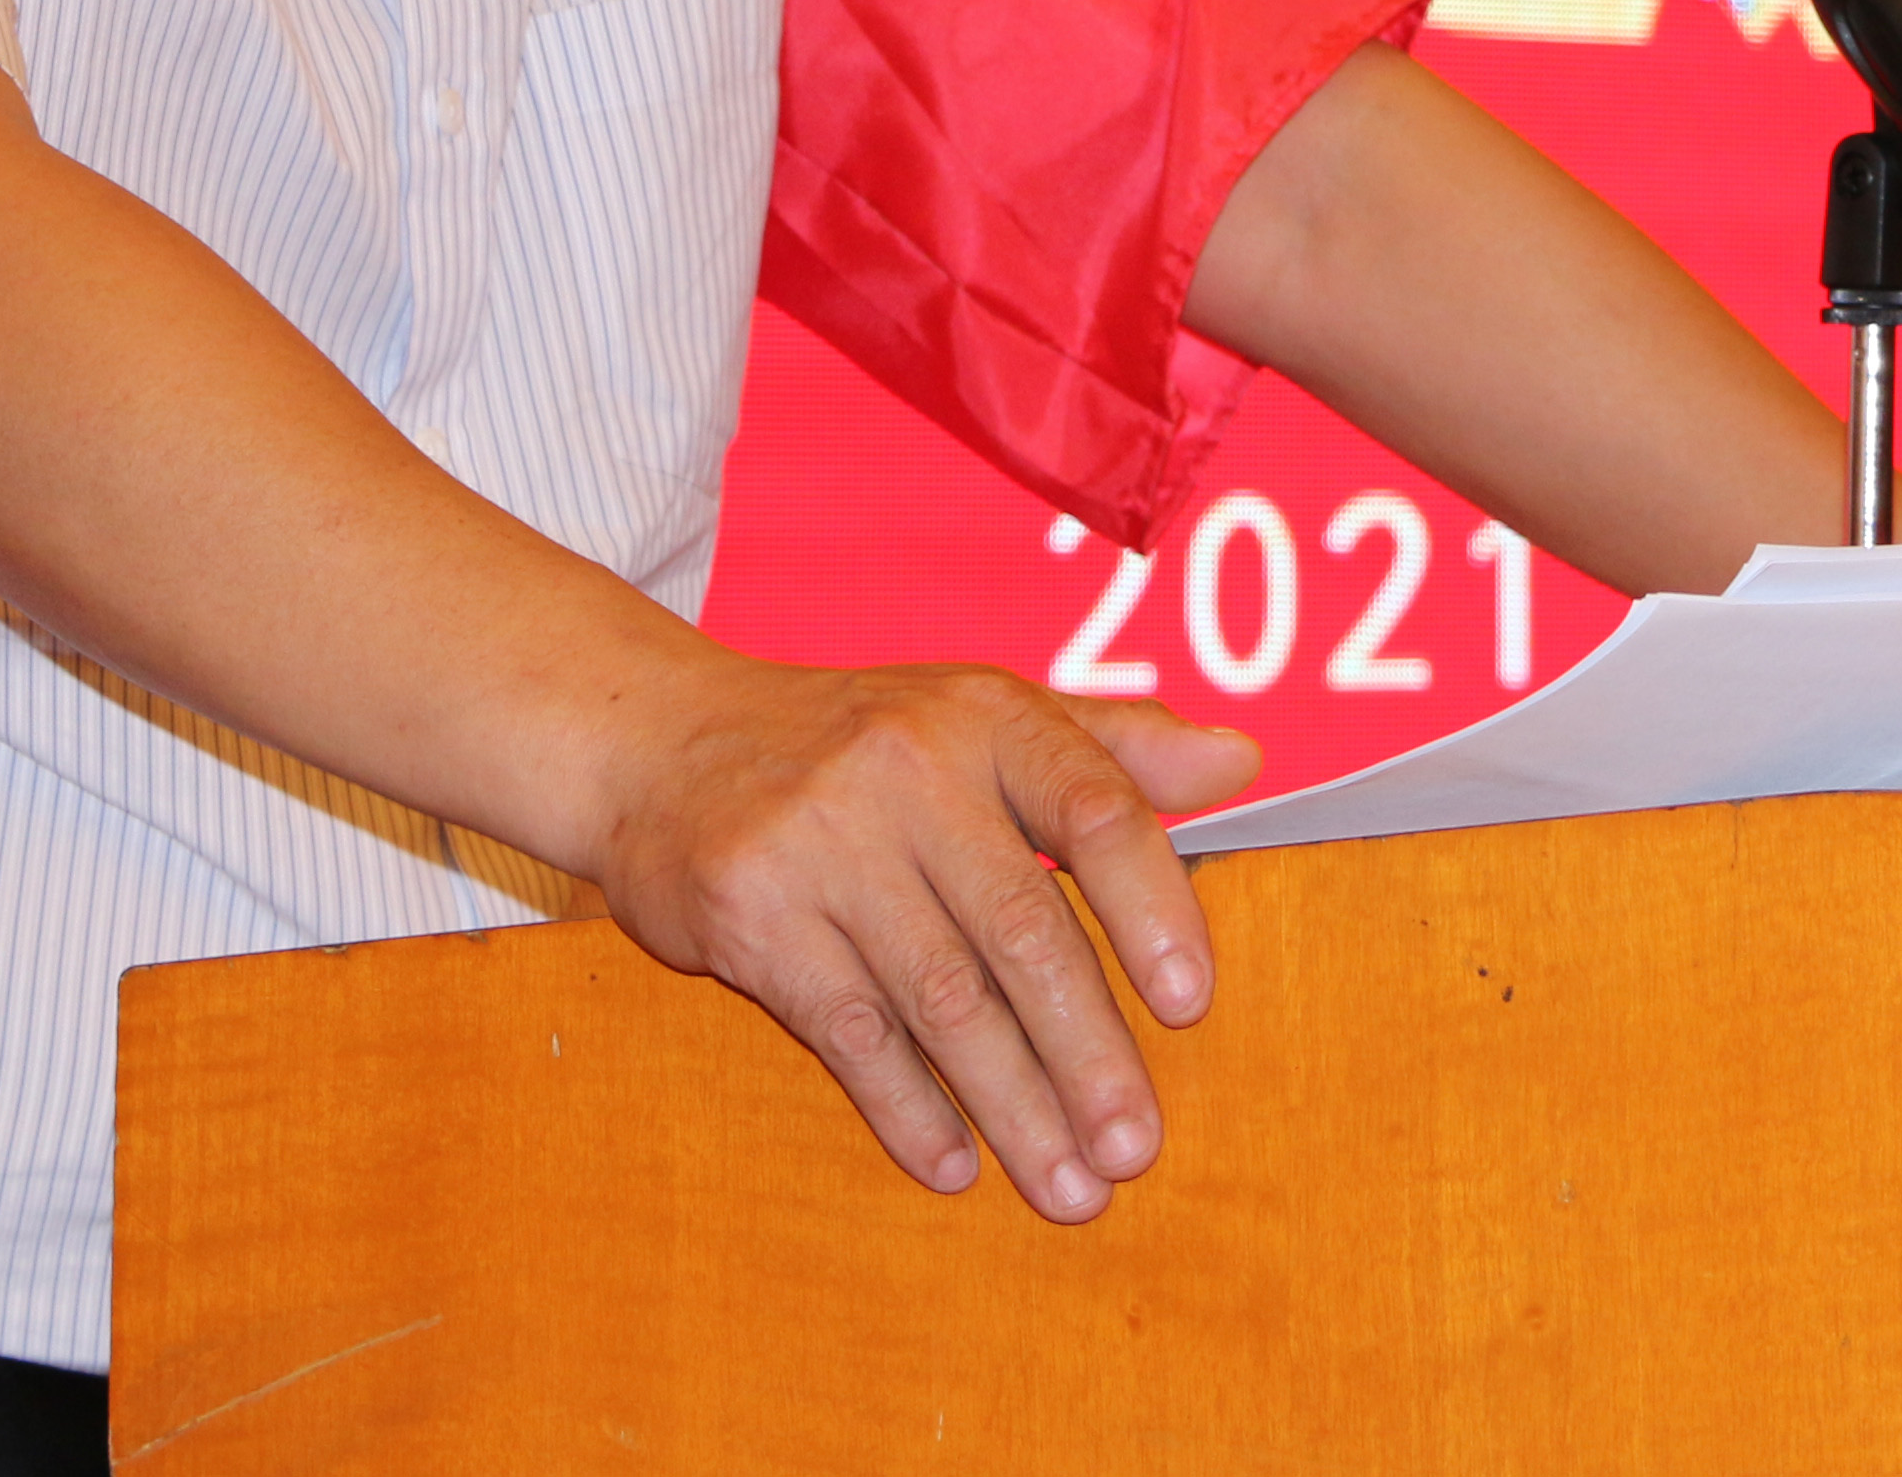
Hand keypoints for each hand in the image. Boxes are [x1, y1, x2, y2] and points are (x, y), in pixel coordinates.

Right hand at [586, 657, 1260, 1221]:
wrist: (658, 740)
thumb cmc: (855, 739)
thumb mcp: (979, 712)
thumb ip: (1114, 745)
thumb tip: (1243, 765)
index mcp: (983, 716)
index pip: (1092, 808)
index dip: (1152, 907)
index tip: (1191, 1004)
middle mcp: (905, 769)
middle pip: (1023, 930)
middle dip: (1088, 1053)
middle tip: (1136, 1149)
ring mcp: (821, 843)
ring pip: (941, 998)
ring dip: (1014, 1106)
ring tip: (1070, 1188)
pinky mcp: (751, 914)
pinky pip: (849, 1030)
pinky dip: (906, 1108)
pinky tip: (953, 1165)